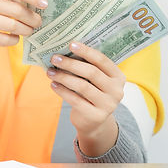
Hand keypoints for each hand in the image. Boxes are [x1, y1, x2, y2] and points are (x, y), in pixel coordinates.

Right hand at [0, 0, 47, 49]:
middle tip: (39, 22)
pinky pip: (5, 40)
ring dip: (26, 30)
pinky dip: (15, 39)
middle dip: (32, 18)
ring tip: (30, 30)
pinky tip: (16, 36)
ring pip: (13, 26)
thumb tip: (39, 4)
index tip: (45, 4)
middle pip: (17, 11)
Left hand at [46, 42, 125, 156]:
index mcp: (118, 77)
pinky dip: (62, 91)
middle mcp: (117, 91)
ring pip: (82, 86)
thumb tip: (65, 50)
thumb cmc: (92, 94)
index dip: (86, 51)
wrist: (93, 122)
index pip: (102, 60)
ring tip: (50, 72)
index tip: (71, 44)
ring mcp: (108, 105)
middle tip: (55, 58)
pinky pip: (75, 100)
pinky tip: (53, 84)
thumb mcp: (95, 81)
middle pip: (91, 72)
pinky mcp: (96, 116)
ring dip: (63, 77)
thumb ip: (87, 67)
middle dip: (71, 63)